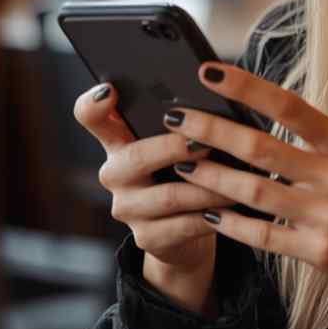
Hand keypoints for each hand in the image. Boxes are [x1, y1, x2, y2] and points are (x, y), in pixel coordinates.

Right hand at [72, 83, 230, 271]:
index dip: (93, 103)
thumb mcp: (178, 143)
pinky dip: (213, 214)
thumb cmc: (186, 170)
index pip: (90, 116)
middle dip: (175, 148)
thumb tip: (218, 91)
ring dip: (208, 185)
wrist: (185, 231)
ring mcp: (127, 208)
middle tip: (207, 142)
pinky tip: (233, 205)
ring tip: (237, 175)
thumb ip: (184, 121)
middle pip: (136, 157)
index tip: (111, 90)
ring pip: (169, 195)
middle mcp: (114, 173)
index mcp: (117, 141)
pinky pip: (184, 225)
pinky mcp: (147, 238)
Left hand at [161, 62, 327, 301]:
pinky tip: (210, 215)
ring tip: (184, 164)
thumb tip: (269, 117)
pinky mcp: (320, 252)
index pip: (288, 105)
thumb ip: (321, 139)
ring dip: (212, 178)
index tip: (208, 71)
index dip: (245, 87)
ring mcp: (326, 215)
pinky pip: (264, 236)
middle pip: (259, 147)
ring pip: (253, 192)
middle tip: (175, 120)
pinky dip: (233, 225)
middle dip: (211, 131)